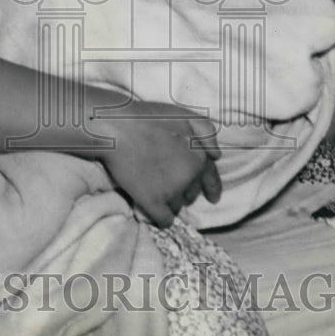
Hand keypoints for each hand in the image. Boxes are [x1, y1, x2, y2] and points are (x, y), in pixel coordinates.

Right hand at [98, 103, 221, 227]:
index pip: (211, 178)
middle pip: (192, 193)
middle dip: (184, 189)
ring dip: (170, 200)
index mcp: (199, 157)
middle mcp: (190, 176)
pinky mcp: (152, 202)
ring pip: (177, 205)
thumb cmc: (148, 118)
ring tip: (154, 187)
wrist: (117, 127)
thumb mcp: (186, 115)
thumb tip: (216, 155)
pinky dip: (162, 217)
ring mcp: (171, 191)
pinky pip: (165, 220)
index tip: (212, 197)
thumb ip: (206, 132)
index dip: (211, 187)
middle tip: (167, 180)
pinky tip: (155, 212)